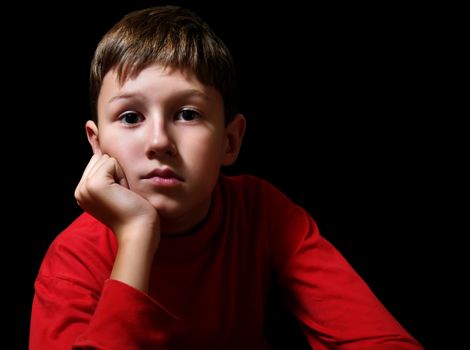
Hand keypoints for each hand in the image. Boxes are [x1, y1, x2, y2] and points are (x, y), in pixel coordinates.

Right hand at [75, 154, 159, 291]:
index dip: (115, 174)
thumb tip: (102, 146)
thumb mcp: (116, 190)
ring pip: (106, 159)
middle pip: (101, 158)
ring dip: (121, 174)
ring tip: (123, 195)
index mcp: (82, 191)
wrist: (139, 230)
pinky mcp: (94, 184)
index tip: (119, 195)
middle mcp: (79, 190)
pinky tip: (123, 193)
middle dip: (117, 172)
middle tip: (122, 195)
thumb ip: (107, 173)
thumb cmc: (134, 212)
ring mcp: (84, 187)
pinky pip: (111, 162)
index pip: (98, 162)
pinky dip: (122, 175)